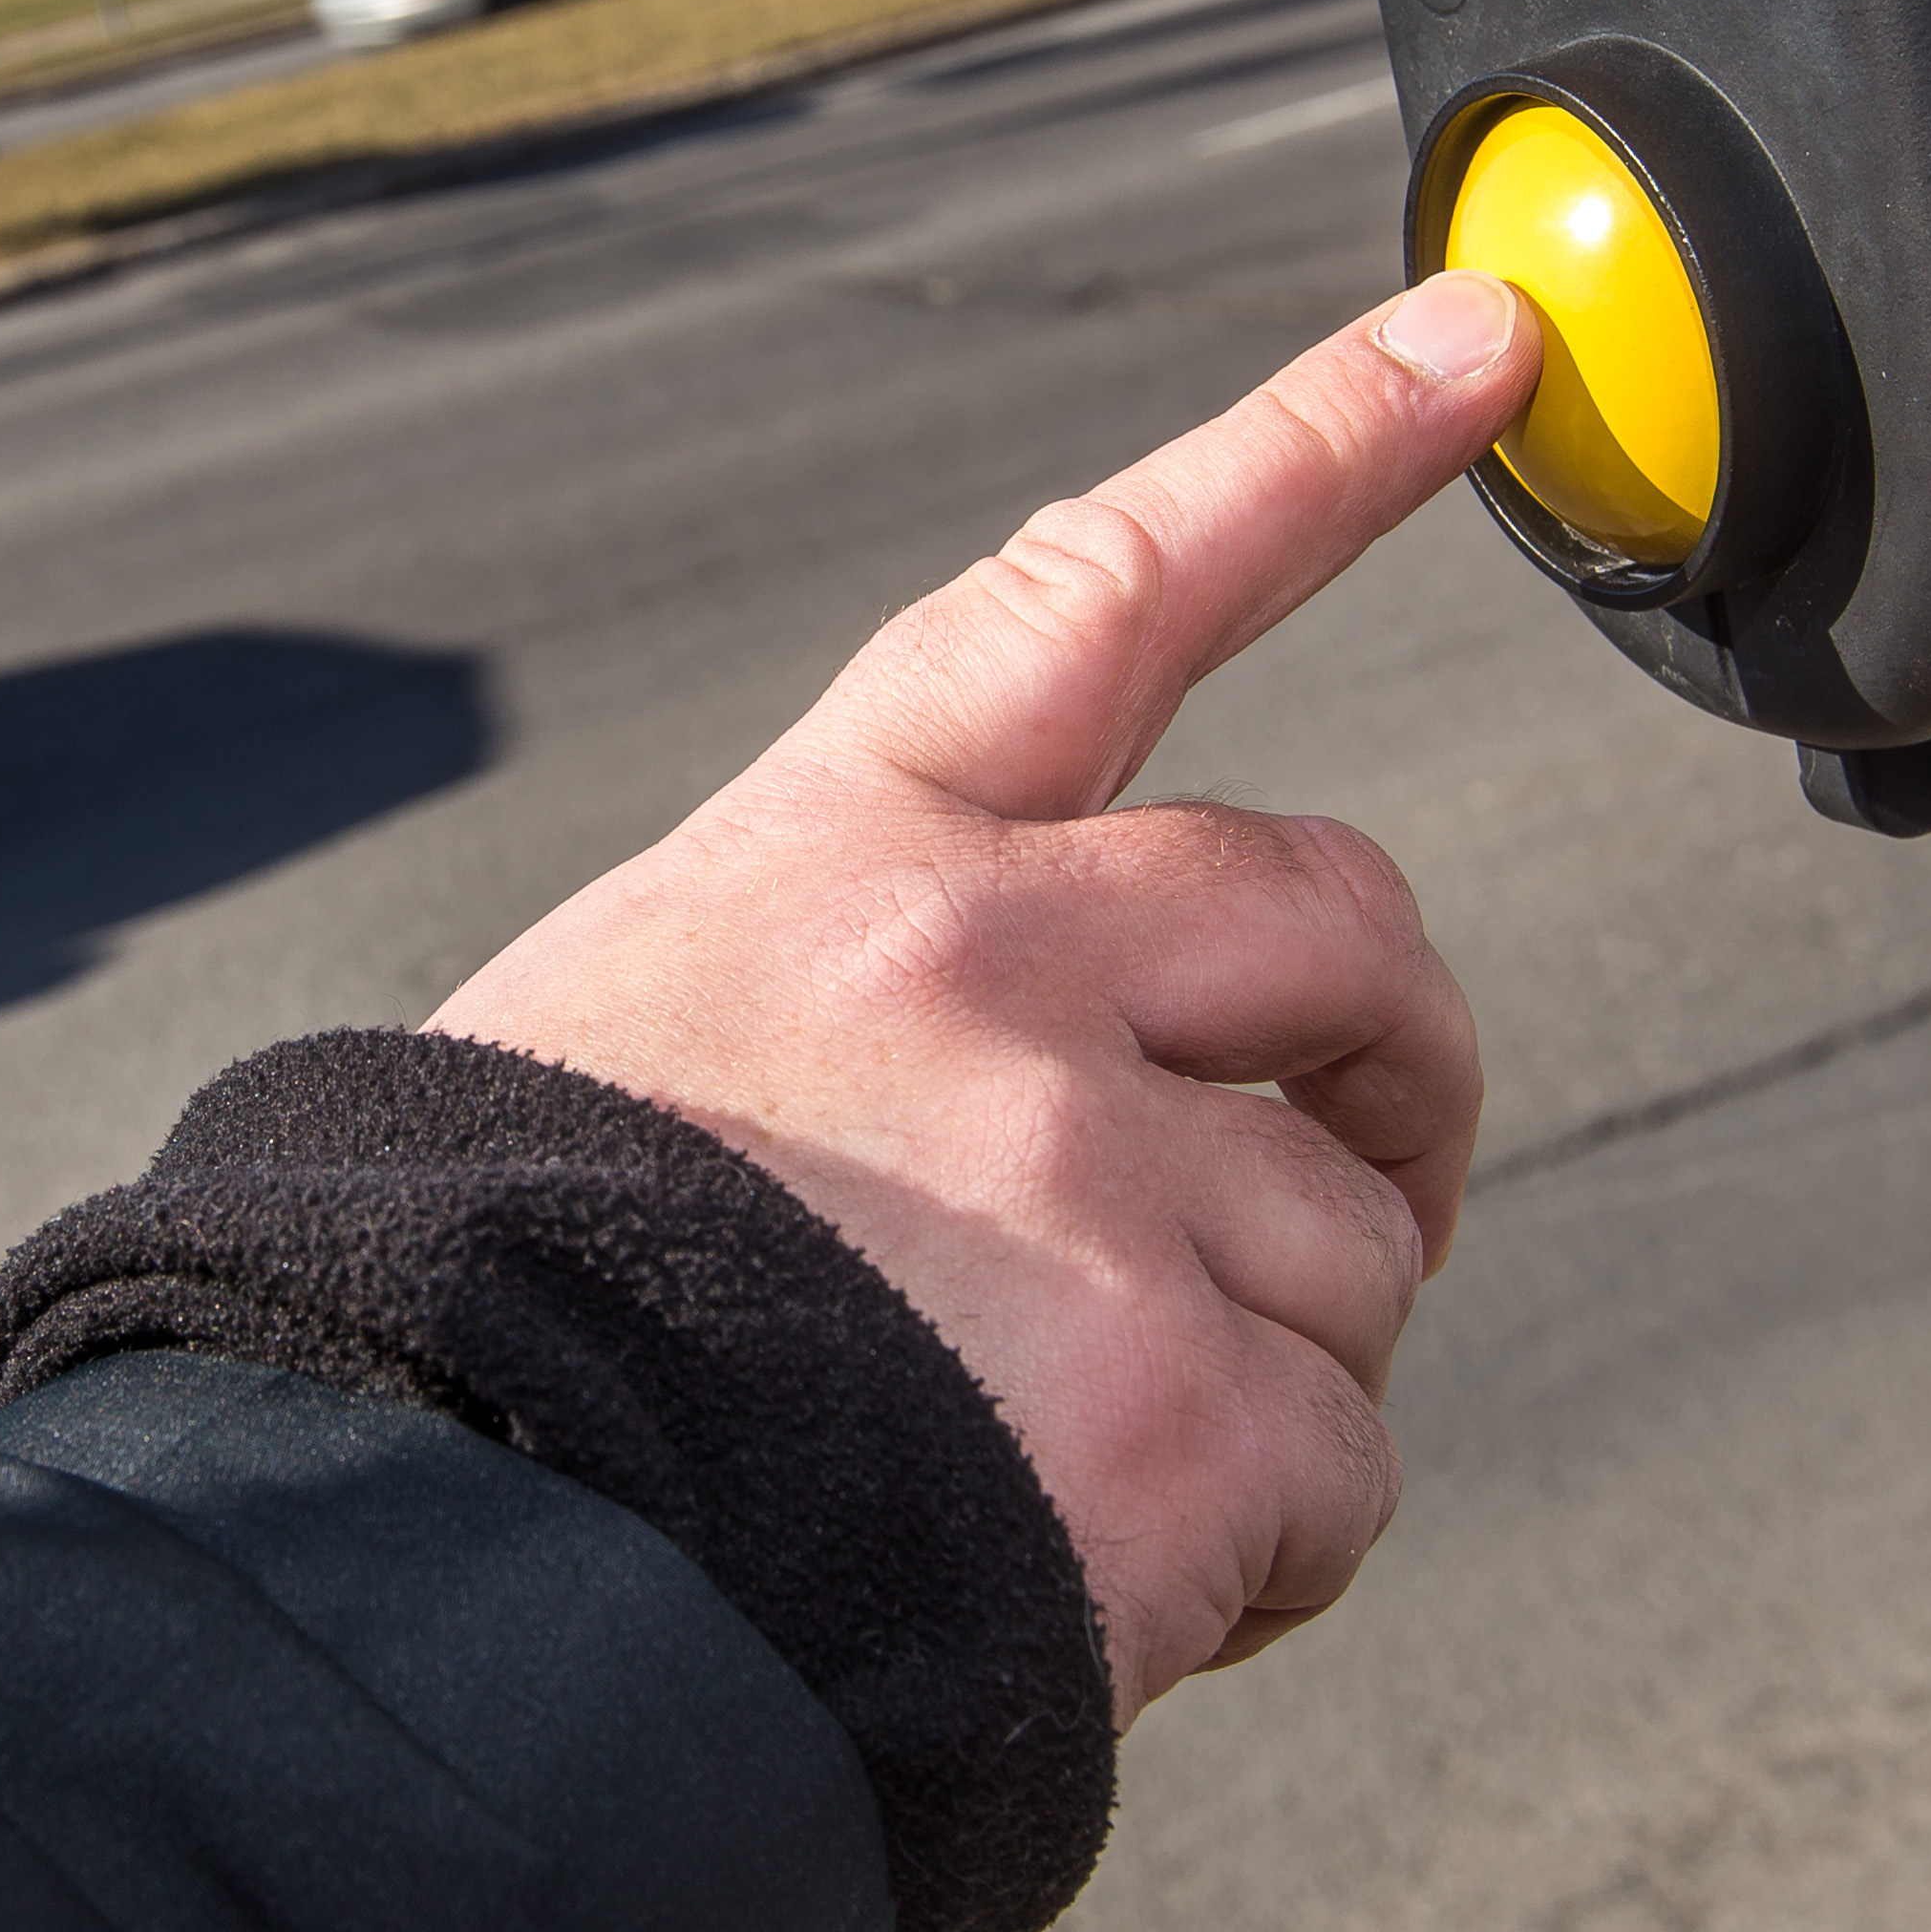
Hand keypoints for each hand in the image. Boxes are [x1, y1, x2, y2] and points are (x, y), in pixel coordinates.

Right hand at [429, 271, 1540, 1724]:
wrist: (442, 1571)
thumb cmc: (492, 1311)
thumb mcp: (627, 1036)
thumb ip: (850, 995)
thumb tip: (1060, 1083)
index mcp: (838, 854)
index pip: (1105, 591)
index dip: (1318, 447)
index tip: (1488, 343)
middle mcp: (987, 965)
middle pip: (1339, 916)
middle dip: (1397, 1055)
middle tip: (1369, 1177)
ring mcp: (1097, 1179)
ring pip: (1352, 1241)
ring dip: (1277, 1364)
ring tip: (1082, 1463)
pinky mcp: (1177, 1407)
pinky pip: (1339, 1469)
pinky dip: (1259, 1556)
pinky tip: (1100, 1588)